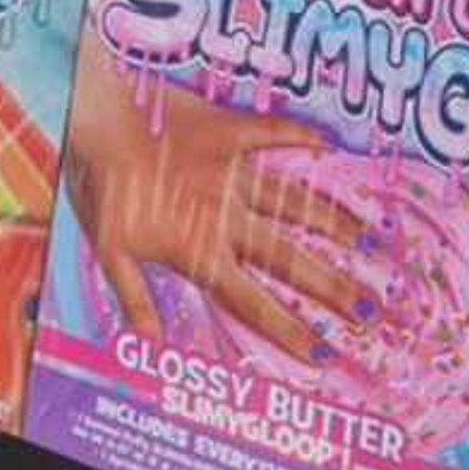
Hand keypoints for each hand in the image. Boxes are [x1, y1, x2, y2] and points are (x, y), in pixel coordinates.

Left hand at [61, 33, 388, 355]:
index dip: (287, 329)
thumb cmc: (99, 187)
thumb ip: (136, 300)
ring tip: (372, 240)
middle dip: (333, 287)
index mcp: (199, 249)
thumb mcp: (110, 252)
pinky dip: (302, 138)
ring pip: (295, 203)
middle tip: (372, 307)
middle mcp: (226, 215)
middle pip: (290, 259)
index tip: (322, 352)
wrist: (96, 116)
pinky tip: (330, 145)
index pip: (251, 301)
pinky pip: (274, 134)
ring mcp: (233, 171)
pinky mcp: (230, 130)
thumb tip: (152, 348)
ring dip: (335, 222)